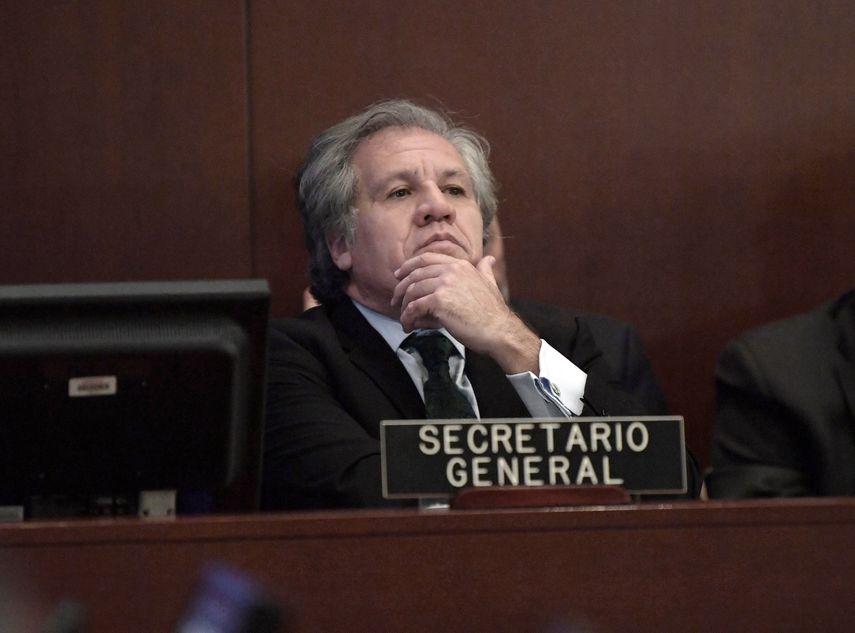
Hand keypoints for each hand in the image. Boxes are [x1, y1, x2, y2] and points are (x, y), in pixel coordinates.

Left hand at [392, 253, 539, 373]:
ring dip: (403, 306)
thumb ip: (485, 270)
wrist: (499, 330)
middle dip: (401, 288)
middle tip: (395, 301)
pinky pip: (414, 308)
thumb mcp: (490, 284)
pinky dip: (407, 318)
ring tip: (403, 318)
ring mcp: (444, 284)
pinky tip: (408, 326)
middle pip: (415, 275)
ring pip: (412, 292)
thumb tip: (489, 259)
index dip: (408, 266)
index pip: (426, 259)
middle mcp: (451, 270)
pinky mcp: (438, 302)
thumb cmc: (493, 312)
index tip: (399, 276)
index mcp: (459, 265)